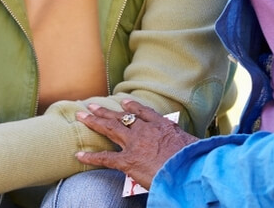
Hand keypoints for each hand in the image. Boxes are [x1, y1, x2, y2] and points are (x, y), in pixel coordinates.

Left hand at [75, 100, 198, 189]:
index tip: (123, 103)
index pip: (143, 113)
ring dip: (94, 122)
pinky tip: (78, 154)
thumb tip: (189, 146)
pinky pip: (104, 158)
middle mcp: (145, 131)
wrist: (187, 169)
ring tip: (81, 116)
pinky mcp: (127, 161)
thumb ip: (184, 142)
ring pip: (110, 129)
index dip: (131, 107)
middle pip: (121, 117)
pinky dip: (90, 157)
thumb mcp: (192, 144)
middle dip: (104, 111)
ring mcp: (135, 144)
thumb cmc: (194, 159)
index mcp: (162, 126)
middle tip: (91, 105)